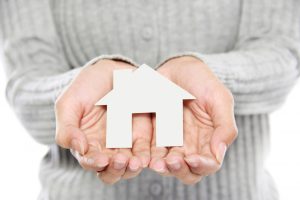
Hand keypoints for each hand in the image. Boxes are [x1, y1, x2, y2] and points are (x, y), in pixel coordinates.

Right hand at [55, 59, 151, 183]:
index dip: (94, 164)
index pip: (90, 162)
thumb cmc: (86, 87)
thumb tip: (79, 148)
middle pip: (112, 170)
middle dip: (116, 169)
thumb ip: (68, 128)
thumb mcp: (69, 104)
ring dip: (133, 167)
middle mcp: (107, 148)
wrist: (110, 70)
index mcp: (87, 144)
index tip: (100, 159)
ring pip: (130, 165)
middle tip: (120, 160)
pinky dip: (147, 156)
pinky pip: (147, 150)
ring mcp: (127, 143)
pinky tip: (147, 156)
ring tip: (136, 161)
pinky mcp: (143, 134)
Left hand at [149, 56, 237, 183]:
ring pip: (167, 165)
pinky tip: (142, 155)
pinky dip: (146, 156)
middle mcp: (190, 145)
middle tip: (172, 161)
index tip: (193, 159)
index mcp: (209, 139)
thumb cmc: (202, 82)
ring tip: (155, 162)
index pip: (209, 163)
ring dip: (162, 167)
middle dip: (180, 169)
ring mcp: (170, 141)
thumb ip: (224, 126)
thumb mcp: (219, 98)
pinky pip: (149, 151)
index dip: (202, 165)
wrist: (178, 67)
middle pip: (187, 170)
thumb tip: (219, 153)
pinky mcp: (153, 135)